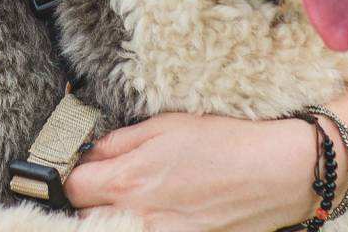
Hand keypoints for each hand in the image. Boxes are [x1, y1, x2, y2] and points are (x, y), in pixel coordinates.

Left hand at [65, 112, 317, 231]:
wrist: (278, 173)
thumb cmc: (225, 142)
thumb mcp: (164, 126)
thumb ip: (119, 142)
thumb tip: (89, 151)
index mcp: (129, 181)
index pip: (71, 187)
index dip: (69, 172)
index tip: (78, 164)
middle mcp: (139, 218)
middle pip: (85, 216)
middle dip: (86, 199)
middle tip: (101, 180)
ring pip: (112, 229)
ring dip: (110, 214)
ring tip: (129, 196)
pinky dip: (140, 223)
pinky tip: (154, 210)